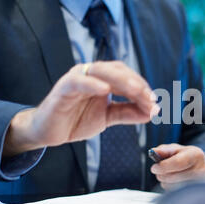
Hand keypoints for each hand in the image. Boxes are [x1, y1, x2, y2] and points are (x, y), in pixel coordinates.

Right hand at [3, 61, 158, 156]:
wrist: (49, 133)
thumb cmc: (77, 120)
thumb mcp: (108, 118)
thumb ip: (128, 113)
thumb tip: (151, 113)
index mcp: (103, 79)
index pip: (127, 76)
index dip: (143, 87)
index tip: (155, 103)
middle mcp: (91, 75)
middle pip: (118, 70)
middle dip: (136, 84)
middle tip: (150, 99)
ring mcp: (77, 78)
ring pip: (101, 71)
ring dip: (122, 81)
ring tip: (136, 92)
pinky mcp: (63, 88)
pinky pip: (78, 81)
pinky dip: (92, 83)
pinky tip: (105, 90)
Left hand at [150, 144, 204, 189]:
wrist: (202, 167)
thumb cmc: (187, 157)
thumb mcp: (176, 149)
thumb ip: (164, 150)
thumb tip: (154, 151)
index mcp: (196, 155)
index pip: (177, 163)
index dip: (163, 166)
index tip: (154, 168)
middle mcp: (201, 170)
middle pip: (173, 177)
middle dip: (161, 174)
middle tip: (159, 171)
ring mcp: (200, 184)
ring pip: (173, 187)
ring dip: (165, 182)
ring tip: (169, 175)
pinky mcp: (196, 193)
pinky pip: (176, 194)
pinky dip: (171, 188)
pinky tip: (175, 182)